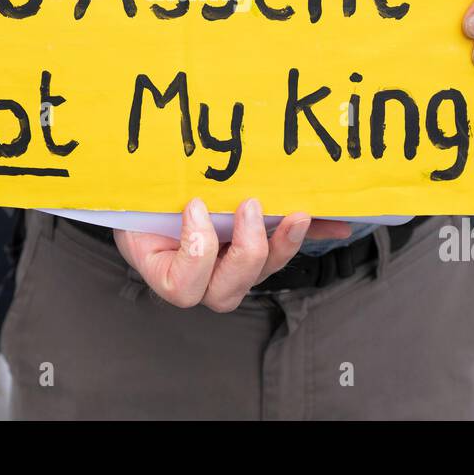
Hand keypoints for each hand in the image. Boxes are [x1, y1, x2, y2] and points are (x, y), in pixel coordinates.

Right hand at [114, 199, 350, 311]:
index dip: (195, 252)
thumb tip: (179, 184)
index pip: (182, 287)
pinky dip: (314, 234)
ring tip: (298, 216)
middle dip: (246, 250)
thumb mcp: (136, 199)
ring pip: (262, 271)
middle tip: (248, 205)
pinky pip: (285, 246)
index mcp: (166, 272)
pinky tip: (337, 225)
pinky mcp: (258, 248)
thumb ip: (144, 196)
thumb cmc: (137, 200)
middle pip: (228, 291)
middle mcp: (202, 279)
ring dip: (283, 244)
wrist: (149, 193)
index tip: (195, 206)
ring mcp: (233, 265)